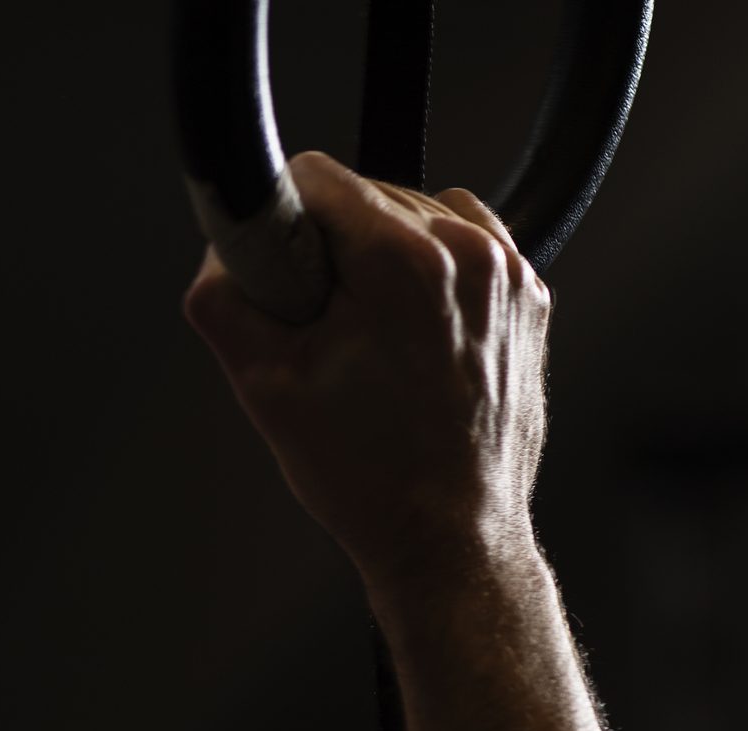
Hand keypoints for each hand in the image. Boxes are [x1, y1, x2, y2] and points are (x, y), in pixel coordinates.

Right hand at [182, 152, 552, 589]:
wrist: (449, 537)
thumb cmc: (368, 476)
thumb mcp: (263, 386)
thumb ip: (222, 300)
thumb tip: (219, 253)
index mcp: (404, 262)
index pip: (316, 176)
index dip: (277, 220)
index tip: (277, 269)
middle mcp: (469, 254)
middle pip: (367, 194)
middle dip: (330, 246)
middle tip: (320, 326)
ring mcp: (508, 276)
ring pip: (418, 215)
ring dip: (382, 254)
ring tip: (368, 335)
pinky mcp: (529, 300)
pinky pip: (468, 248)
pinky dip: (432, 273)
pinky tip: (410, 332)